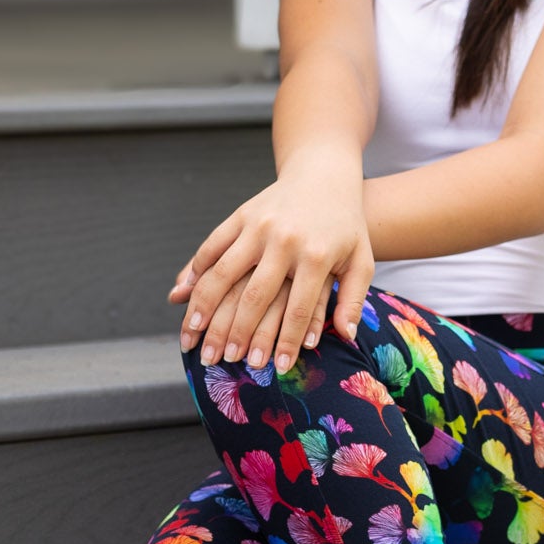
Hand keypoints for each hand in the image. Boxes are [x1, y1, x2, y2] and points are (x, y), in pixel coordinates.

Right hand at [168, 151, 375, 369]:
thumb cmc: (345, 226)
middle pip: (254, 296)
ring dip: (204, 307)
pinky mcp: (241, 215)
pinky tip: (183, 296)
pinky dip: (195, 271)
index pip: (299, 310)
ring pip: (224, 272)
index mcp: (316, 256)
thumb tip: (345, 336)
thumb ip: (352, 298)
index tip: (274, 368)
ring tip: (192, 336)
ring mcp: (259, 225)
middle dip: (236, 334)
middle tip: (221, 362)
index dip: (286, 343)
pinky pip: (212, 246)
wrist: (324, 175)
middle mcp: (284, 240)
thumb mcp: (360, 260)